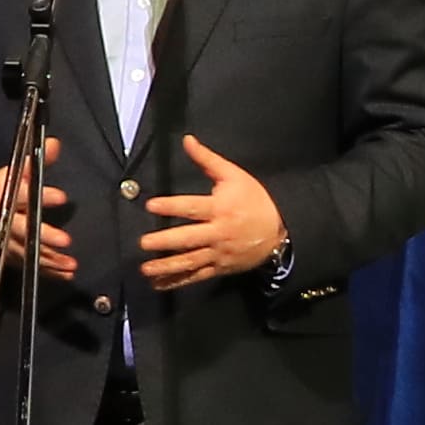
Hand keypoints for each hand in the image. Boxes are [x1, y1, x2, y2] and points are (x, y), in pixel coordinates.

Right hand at [0, 166, 83, 280]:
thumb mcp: (12, 172)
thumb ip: (35, 162)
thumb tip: (56, 144)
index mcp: (5, 195)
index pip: (24, 195)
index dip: (42, 196)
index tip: (61, 197)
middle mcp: (5, 220)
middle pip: (25, 229)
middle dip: (45, 236)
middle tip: (65, 240)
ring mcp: (7, 242)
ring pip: (29, 252)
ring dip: (50, 260)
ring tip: (71, 264)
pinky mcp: (11, 257)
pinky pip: (30, 266)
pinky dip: (48, 272)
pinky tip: (66, 274)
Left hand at [139, 132, 286, 290]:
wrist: (280, 230)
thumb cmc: (254, 199)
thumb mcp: (234, 175)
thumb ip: (207, 160)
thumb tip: (187, 140)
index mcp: (220, 208)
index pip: (192, 207)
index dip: (171, 206)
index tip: (151, 205)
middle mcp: (218, 233)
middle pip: (189, 238)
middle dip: (165, 242)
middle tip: (144, 243)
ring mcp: (219, 253)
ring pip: (190, 261)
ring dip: (167, 266)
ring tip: (145, 269)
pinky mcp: (220, 267)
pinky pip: (197, 276)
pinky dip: (178, 281)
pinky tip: (160, 284)